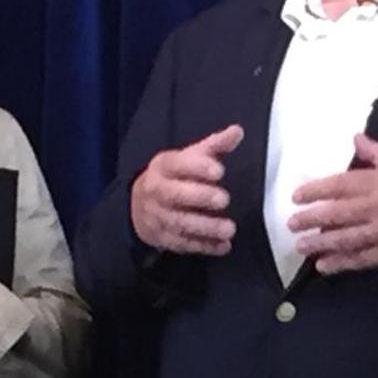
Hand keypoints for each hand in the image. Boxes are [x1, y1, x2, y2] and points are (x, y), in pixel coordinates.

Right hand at [131, 124, 243, 254]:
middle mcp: (156, 191)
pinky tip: (223, 246)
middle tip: (224, 199)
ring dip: (205, 227)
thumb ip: (214, 146)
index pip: (177, 164)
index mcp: (163, 167)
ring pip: (179, 223)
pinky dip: (203, 246)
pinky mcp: (163, 238)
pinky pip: (183, 244)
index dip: (197, 167)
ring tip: (229, 228)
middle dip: (200, 197)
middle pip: (175, 195)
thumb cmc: (172, 177)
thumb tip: (238, 131)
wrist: (139, 205)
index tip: (219, 171)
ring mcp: (157, 216)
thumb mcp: (188, 157)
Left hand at [288, 134, 377, 274]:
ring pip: (345, 238)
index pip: (341, 185)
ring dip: (320, 243)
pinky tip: (324, 266)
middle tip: (291, 223)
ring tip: (301, 246)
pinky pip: (361, 259)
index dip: (316, 190)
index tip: (297, 196)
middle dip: (311, 218)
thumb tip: (356, 138)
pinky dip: (341, 263)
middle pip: (337, 213)